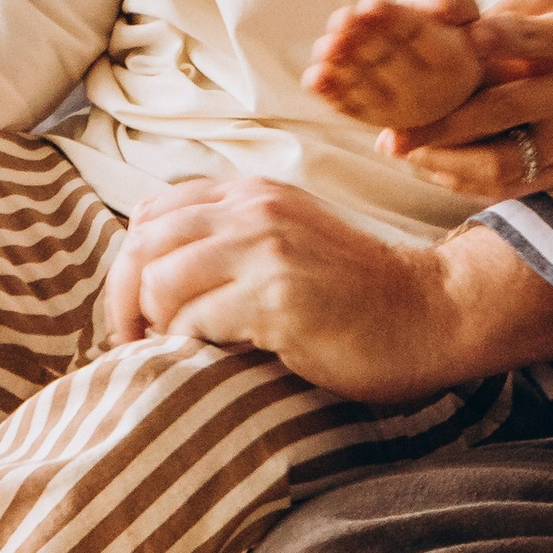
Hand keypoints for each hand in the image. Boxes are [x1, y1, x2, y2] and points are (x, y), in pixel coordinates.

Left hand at [101, 174, 552, 399]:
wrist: (429, 313)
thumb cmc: (355, 298)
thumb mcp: (286, 245)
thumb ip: (231, 245)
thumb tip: (154, 284)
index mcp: (250, 194)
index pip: (152, 213)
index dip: (130, 265)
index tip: (136, 312)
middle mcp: (252, 209)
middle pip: (143, 245)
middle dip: (123, 301)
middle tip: (133, 344)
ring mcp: (266, 248)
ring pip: (159, 281)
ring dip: (157, 326)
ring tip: (177, 353)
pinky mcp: (278, 295)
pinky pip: (195, 319)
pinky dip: (190, 345)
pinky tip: (215, 358)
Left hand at [302, 0, 482, 136]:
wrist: (430, 63)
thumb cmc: (440, 25)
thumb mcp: (456, 4)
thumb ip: (452, 1)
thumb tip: (442, 7)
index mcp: (454, 63)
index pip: (421, 38)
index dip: (395, 20)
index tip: (370, 4)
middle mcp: (429, 94)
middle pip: (392, 62)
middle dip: (365, 39)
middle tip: (344, 19)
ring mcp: (397, 110)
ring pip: (368, 88)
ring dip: (344, 66)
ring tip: (328, 45)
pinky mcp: (370, 117)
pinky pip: (348, 106)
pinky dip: (329, 93)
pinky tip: (314, 77)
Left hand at [388, 0, 552, 201]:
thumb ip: (502, 17)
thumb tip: (440, 38)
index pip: (527, 39)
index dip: (489, 42)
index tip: (446, 49)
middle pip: (505, 111)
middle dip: (441, 127)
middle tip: (391, 138)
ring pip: (509, 161)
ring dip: (450, 165)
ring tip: (408, 159)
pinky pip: (523, 184)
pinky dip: (475, 182)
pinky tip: (440, 172)